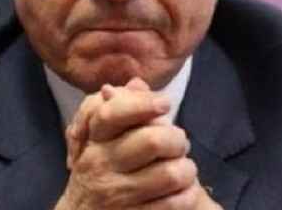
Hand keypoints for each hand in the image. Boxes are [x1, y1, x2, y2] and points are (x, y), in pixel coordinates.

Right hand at [56, 78, 221, 209]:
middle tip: (179, 142)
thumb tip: (138, 83)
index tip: (164, 103)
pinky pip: (174, 203)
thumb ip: (121, 108)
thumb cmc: (100, 170)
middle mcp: (102, 165)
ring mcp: (118, 194)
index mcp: (94, 140)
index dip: (144, 104)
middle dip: (176, 139)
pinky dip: (187, 195)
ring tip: (184, 169)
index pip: (113, 113)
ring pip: (170, 173)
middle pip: (153, 140)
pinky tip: (184, 191)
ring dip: (186, 169)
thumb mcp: (102, 139)